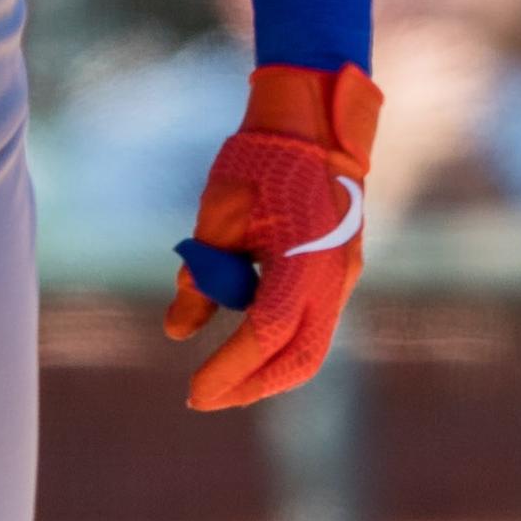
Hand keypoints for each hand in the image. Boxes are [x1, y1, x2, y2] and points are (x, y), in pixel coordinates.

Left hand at [166, 63, 382, 409]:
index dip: (229, 370)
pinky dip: (281, 342)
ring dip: (268, 370)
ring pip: (312, 346)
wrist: (314, 124)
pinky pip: (315, 323)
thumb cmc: (260, 161)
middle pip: (299, 357)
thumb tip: (177, 331)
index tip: (194, 392)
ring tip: (223, 379)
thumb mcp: (217, 217)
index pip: (264, 334)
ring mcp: (343, 275)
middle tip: (205, 396)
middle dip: (252, 386)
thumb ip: (201, 277)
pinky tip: (246, 342)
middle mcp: (332, 276)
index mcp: (302, 259)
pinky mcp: (341, 271)